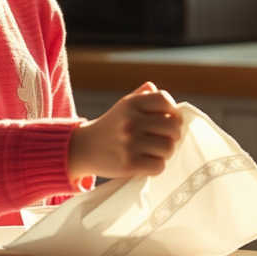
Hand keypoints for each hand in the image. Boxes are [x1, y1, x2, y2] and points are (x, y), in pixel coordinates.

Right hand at [67, 82, 181, 179]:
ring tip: (156, 152)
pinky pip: (159, 166)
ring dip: (166, 152)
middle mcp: (131, 121)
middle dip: (173, 135)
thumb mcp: (123, 106)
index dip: (173, 111)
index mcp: (131, 103)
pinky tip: (147, 162)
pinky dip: (156, 166)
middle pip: (173, 126)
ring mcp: (129, 143)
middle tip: (165, 139)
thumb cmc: (111, 127)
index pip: (165, 100)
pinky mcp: (128, 164)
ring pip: (168, 148)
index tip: (169, 120)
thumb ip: (142, 95)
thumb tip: (156, 89)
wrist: (83, 149)